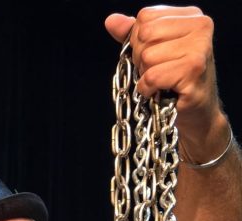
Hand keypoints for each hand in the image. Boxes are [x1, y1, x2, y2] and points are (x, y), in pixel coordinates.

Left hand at [104, 6, 224, 149]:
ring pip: (147, 57)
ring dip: (146, 75)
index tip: (155, 55)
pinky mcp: (193, 71)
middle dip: (141, 59)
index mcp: (192, 16)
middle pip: (144, 35)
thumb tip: (111, 21)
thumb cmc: (173, 80)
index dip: (138, 41)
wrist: (194, 112)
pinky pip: (151, 76)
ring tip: (162, 82)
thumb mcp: (152, 51)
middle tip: (159, 71)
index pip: (145, 17)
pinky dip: (148, 89)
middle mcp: (201, 26)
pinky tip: (159, 92)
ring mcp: (200, 48)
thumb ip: (132, 33)